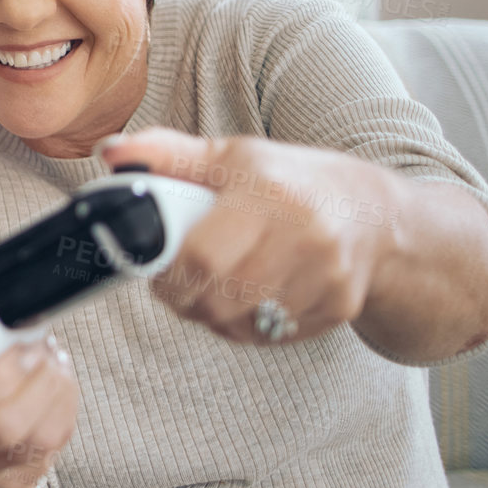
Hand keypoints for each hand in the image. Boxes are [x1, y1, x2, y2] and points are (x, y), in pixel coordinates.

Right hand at [0, 325, 77, 487]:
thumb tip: (14, 314)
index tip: (22, 347)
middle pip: (4, 426)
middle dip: (38, 384)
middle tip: (45, 356)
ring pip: (36, 441)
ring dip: (57, 396)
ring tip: (55, 368)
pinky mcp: (8, 481)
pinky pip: (51, 451)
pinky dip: (63, 413)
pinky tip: (57, 390)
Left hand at [100, 128, 400, 344]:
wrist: (376, 214)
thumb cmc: (291, 182)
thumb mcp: (232, 158)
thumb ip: (168, 155)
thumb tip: (112, 151)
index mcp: (271, 194)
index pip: (202, 257)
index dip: (168, 275)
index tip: (156, 272)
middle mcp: (306, 236)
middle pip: (219, 298)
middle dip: (184, 300)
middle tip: (175, 287)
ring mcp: (328, 277)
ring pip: (242, 323)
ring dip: (211, 316)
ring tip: (208, 291)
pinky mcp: (339, 308)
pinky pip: (271, 335)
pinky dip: (246, 327)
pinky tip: (246, 301)